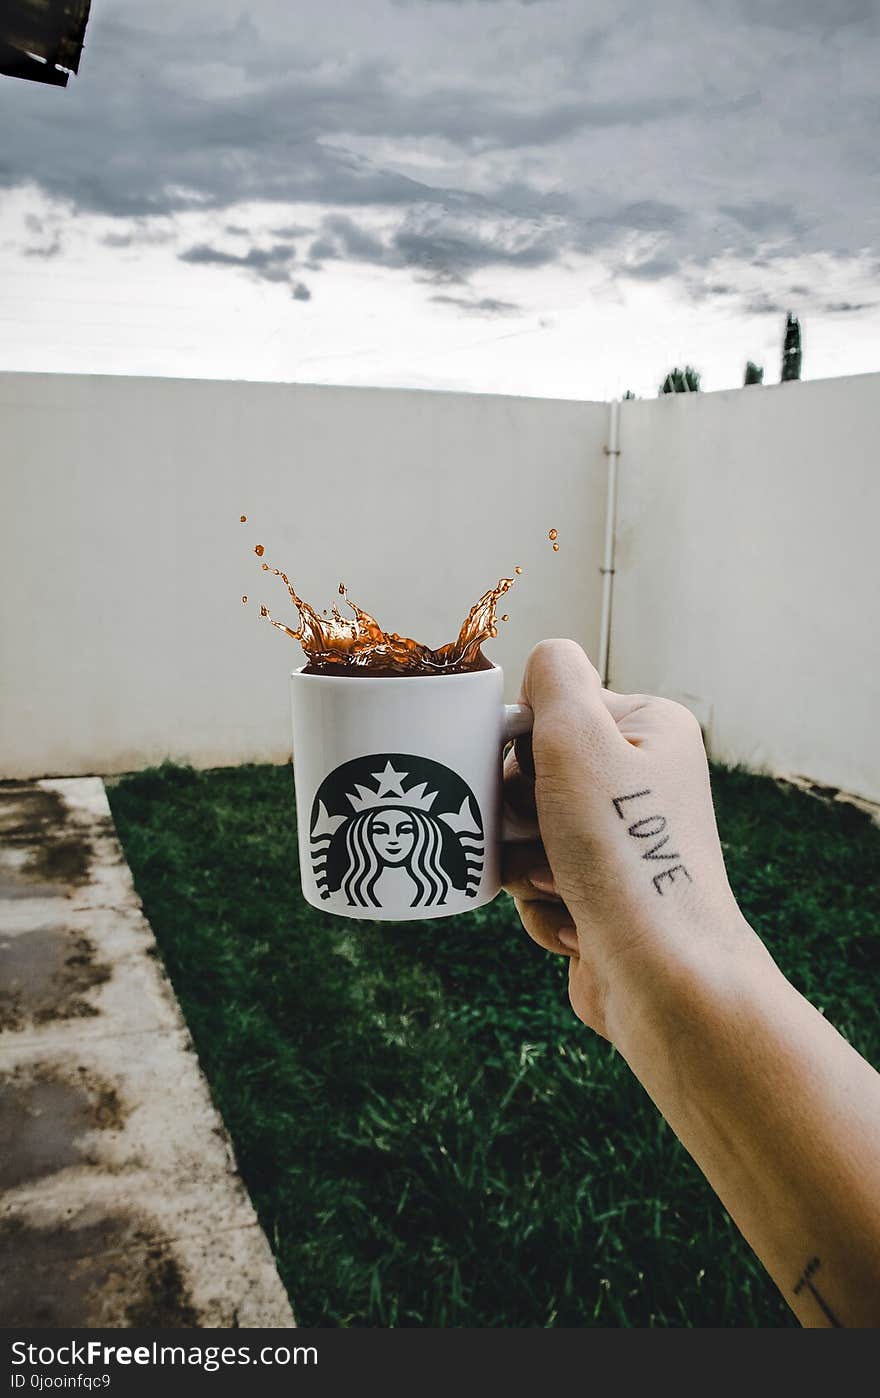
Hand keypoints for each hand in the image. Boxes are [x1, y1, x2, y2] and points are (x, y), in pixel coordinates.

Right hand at [502, 640, 769, 1040]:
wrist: (663, 979)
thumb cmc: (624, 858)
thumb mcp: (579, 740)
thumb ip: (554, 679)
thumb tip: (542, 660)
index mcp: (647, 730)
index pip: (549, 711)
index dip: (519, 748)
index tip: (526, 781)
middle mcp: (640, 781)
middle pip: (527, 776)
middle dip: (518, 817)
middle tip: (546, 840)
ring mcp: (621, 843)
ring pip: (524, 836)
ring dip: (526, 867)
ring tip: (565, 887)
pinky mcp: (601, 896)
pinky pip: (536, 887)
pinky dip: (542, 909)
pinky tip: (577, 925)